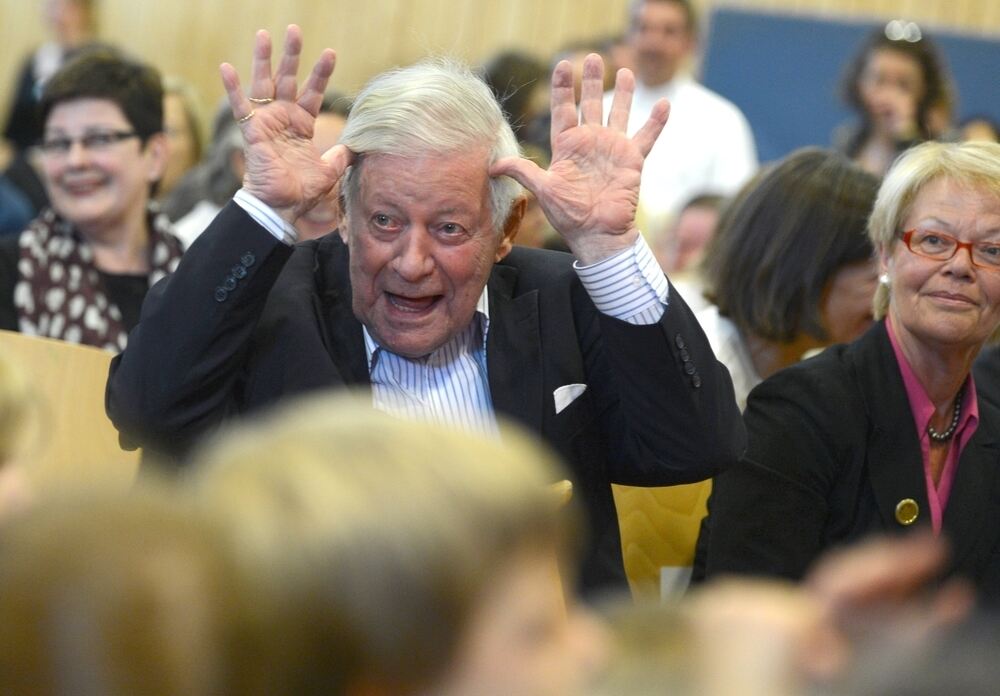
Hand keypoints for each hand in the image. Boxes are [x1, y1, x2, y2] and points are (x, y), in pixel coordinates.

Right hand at [221, 25, 353, 225]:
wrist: (282, 206)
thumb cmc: (302, 192)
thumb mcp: (329, 171)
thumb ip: (341, 156)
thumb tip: (356, 147)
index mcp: (302, 124)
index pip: (312, 92)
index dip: (320, 73)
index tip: (330, 52)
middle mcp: (283, 118)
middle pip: (287, 79)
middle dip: (291, 55)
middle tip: (294, 30)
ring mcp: (266, 122)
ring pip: (263, 84)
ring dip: (263, 59)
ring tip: (263, 34)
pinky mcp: (252, 130)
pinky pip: (240, 106)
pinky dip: (232, 88)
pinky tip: (226, 67)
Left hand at [491, 54, 668, 264]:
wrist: (597, 234)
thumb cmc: (570, 215)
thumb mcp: (544, 190)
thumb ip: (523, 171)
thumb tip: (492, 166)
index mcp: (567, 146)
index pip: (563, 109)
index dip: (562, 87)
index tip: (561, 64)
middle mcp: (590, 142)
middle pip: (590, 104)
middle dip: (591, 81)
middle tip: (593, 57)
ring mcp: (612, 149)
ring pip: (618, 113)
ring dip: (623, 93)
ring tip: (625, 71)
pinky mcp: (632, 160)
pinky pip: (647, 136)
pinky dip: (656, 121)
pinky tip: (665, 104)